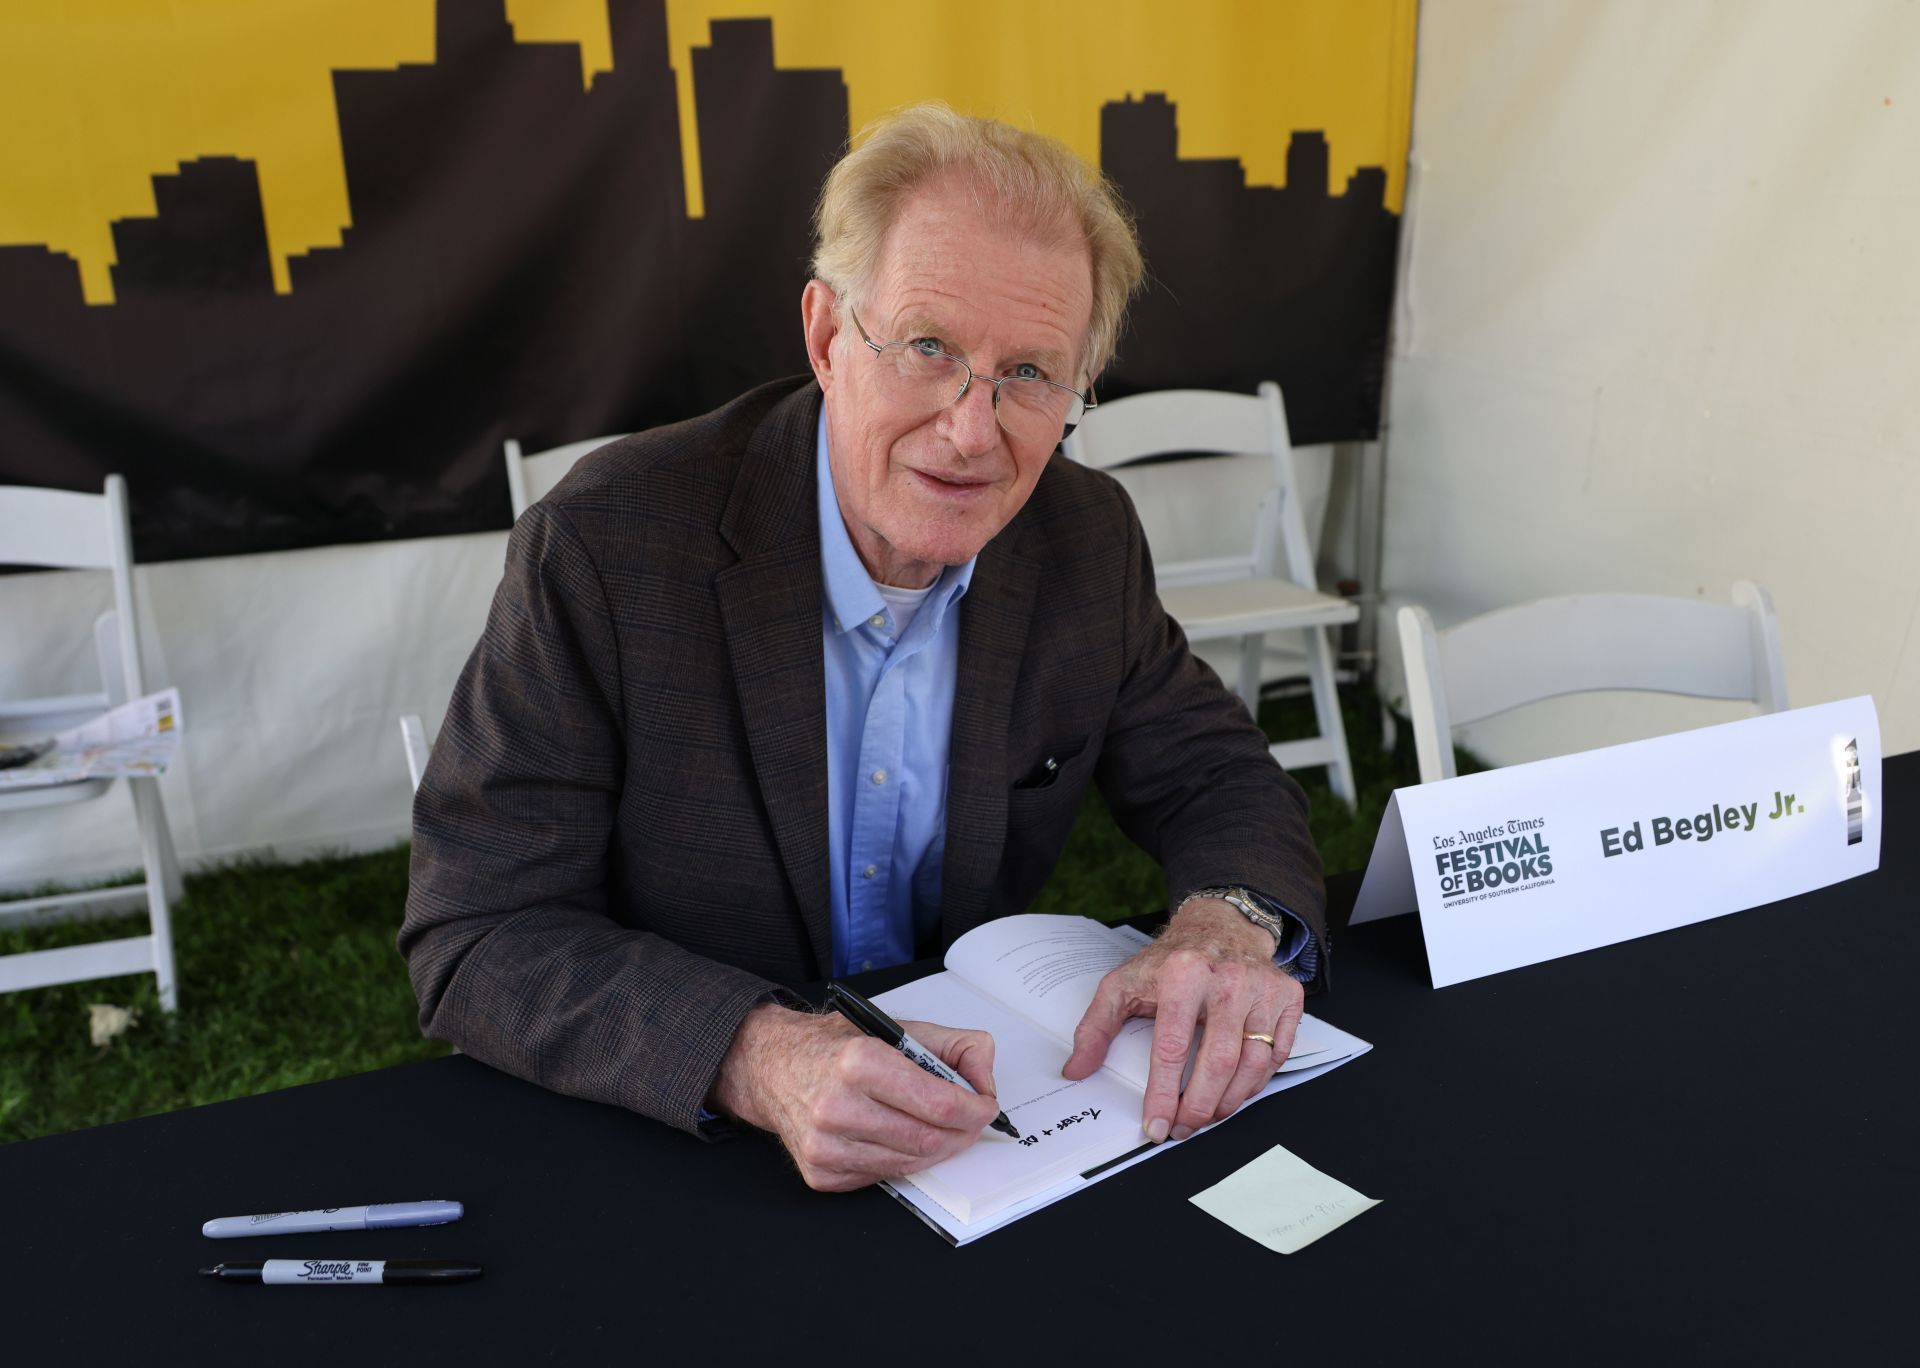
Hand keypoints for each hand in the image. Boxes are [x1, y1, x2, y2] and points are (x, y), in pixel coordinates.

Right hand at [711, 1004, 1001, 1190]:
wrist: (773, 1066)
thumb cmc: (837, 1047)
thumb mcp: (897, 1028)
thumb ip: (954, 1046)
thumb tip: (985, 1081)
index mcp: (860, 1062)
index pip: (939, 1103)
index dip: (974, 1110)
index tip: (986, 1107)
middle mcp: (837, 1106)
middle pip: (928, 1139)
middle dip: (961, 1133)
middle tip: (971, 1122)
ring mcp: (825, 1145)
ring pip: (909, 1163)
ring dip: (935, 1149)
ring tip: (940, 1130)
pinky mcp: (820, 1173)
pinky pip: (882, 1176)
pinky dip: (902, 1160)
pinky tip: (899, 1138)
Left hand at [1062, 899, 1303, 1142]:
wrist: (1220, 925)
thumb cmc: (1171, 961)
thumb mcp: (1123, 983)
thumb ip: (1094, 1027)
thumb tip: (1076, 1070)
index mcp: (1181, 975)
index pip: (1172, 1047)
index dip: (1164, 1094)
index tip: (1157, 1125)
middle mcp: (1226, 980)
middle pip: (1218, 1062)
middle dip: (1200, 1107)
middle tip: (1185, 1127)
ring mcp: (1262, 988)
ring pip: (1253, 1064)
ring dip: (1229, 1101)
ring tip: (1208, 1115)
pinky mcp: (1287, 998)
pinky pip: (1278, 1055)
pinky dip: (1256, 1082)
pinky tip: (1235, 1091)